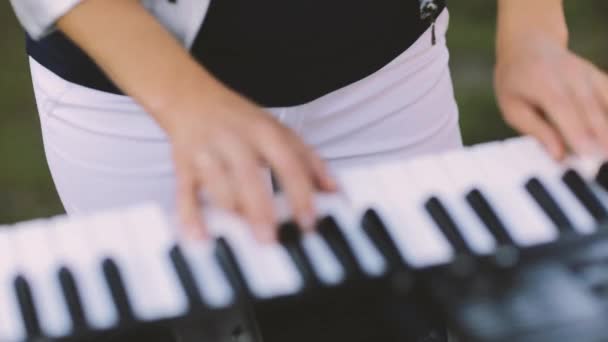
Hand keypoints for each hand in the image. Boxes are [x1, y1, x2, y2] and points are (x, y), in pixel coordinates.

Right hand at [168, 90, 336, 241]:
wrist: (191, 97)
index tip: (309, 220)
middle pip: (249, 175)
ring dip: (231, 213)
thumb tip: (334, 190)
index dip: (299, 192)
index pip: (287, 162)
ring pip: (217, 186)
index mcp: (263, 131)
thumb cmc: (239, 119)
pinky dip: (190, 216)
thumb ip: (309, 160)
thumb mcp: (278, 131)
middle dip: (260, 209)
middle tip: (271, 238)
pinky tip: (200, 237)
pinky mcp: (183, 165)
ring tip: (244, 238)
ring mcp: (207, 152)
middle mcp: (235, 139)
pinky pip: (185, 192)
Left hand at [495, 35, 607, 158]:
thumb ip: (535, 129)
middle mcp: (569, 76)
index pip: (563, 108)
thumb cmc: (516, 82)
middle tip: (605, 160)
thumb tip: (558, 155)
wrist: (528, 44)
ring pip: (606, 100)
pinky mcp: (598, 76)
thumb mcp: (512, 106)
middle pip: (589, 107)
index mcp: (543, 83)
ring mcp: (587, 74)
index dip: (577, 130)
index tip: (587, 152)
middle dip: (601, 134)